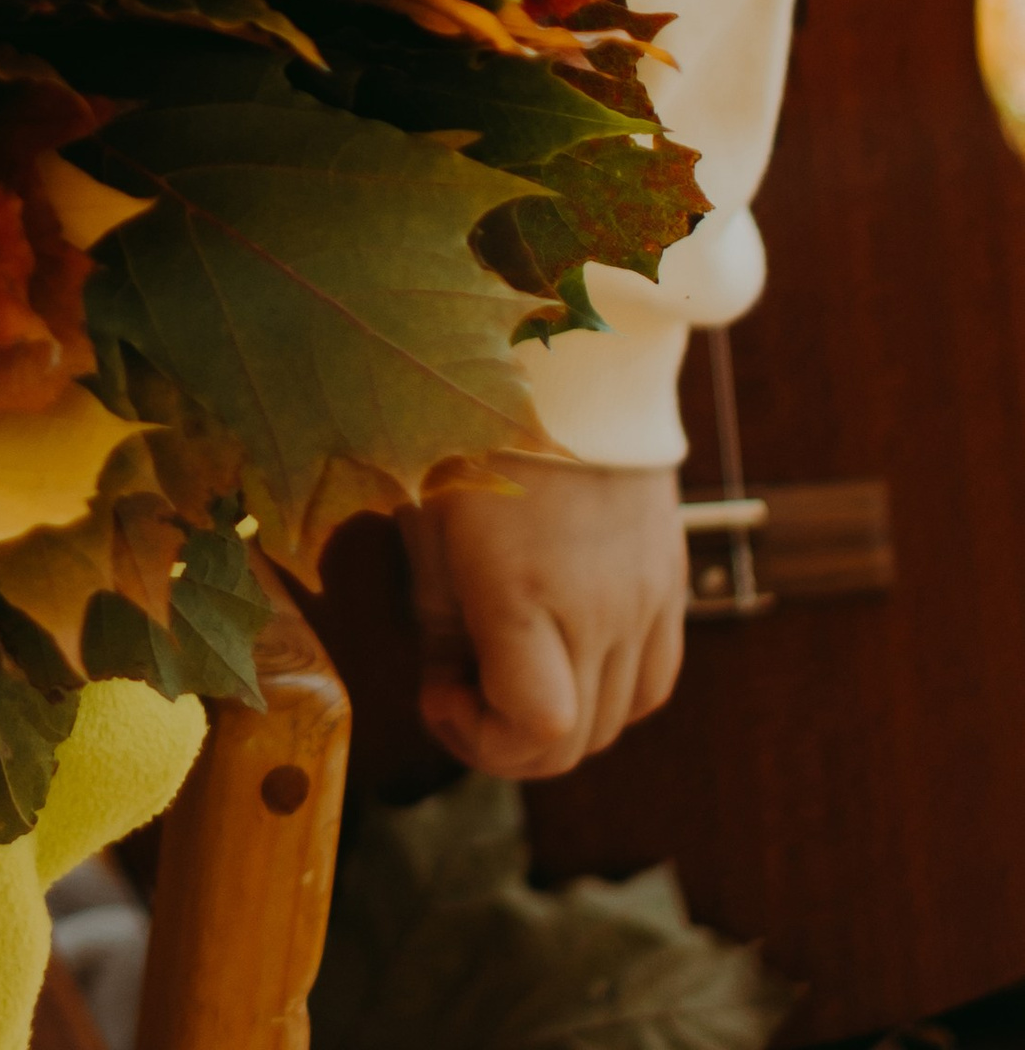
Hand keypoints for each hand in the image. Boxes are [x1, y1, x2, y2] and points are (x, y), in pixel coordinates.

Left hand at [400, 459, 685, 779]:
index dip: (479, 739)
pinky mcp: (670, 579)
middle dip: (505, 735)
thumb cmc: (472, 427)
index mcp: (524, 590)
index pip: (538, 729)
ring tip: (511, 660)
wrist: (565, 354)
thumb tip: (453, 690)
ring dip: (558, 717)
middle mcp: (598, 607)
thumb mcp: (428, 522)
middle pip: (573, 742)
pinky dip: (610, 689)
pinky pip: (652, 677)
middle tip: (461, 681)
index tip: (438, 691)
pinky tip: (567, 646)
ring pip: (616, 719)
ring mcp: (645, 597)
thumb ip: (439, 623)